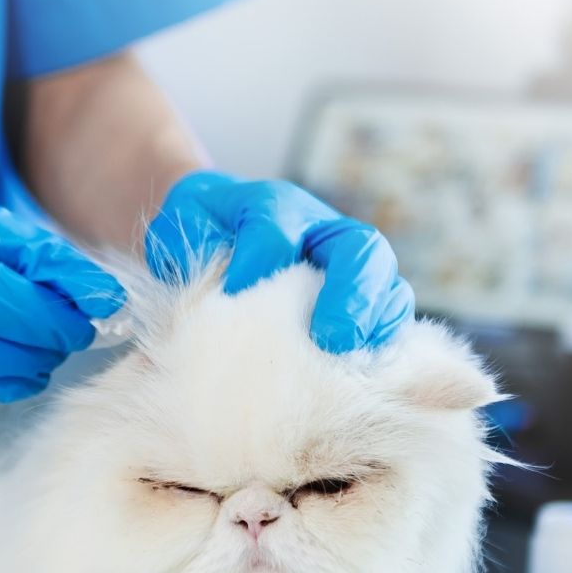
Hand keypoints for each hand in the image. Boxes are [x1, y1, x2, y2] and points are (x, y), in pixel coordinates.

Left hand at [145, 170, 413, 352]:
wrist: (216, 227)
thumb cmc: (201, 234)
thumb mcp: (183, 230)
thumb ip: (193, 248)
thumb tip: (222, 292)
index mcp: (273, 206)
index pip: (276, 224)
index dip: (260, 258)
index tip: (236, 292)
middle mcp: (320, 228)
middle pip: (357, 247)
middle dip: (349, 293)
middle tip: (331, 337)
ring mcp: (345, 260)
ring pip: (384, 279)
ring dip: (376, 319)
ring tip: (354, 354)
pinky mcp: (357, 292)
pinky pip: (388, 311)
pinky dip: (384, 337)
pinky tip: (366, 366)